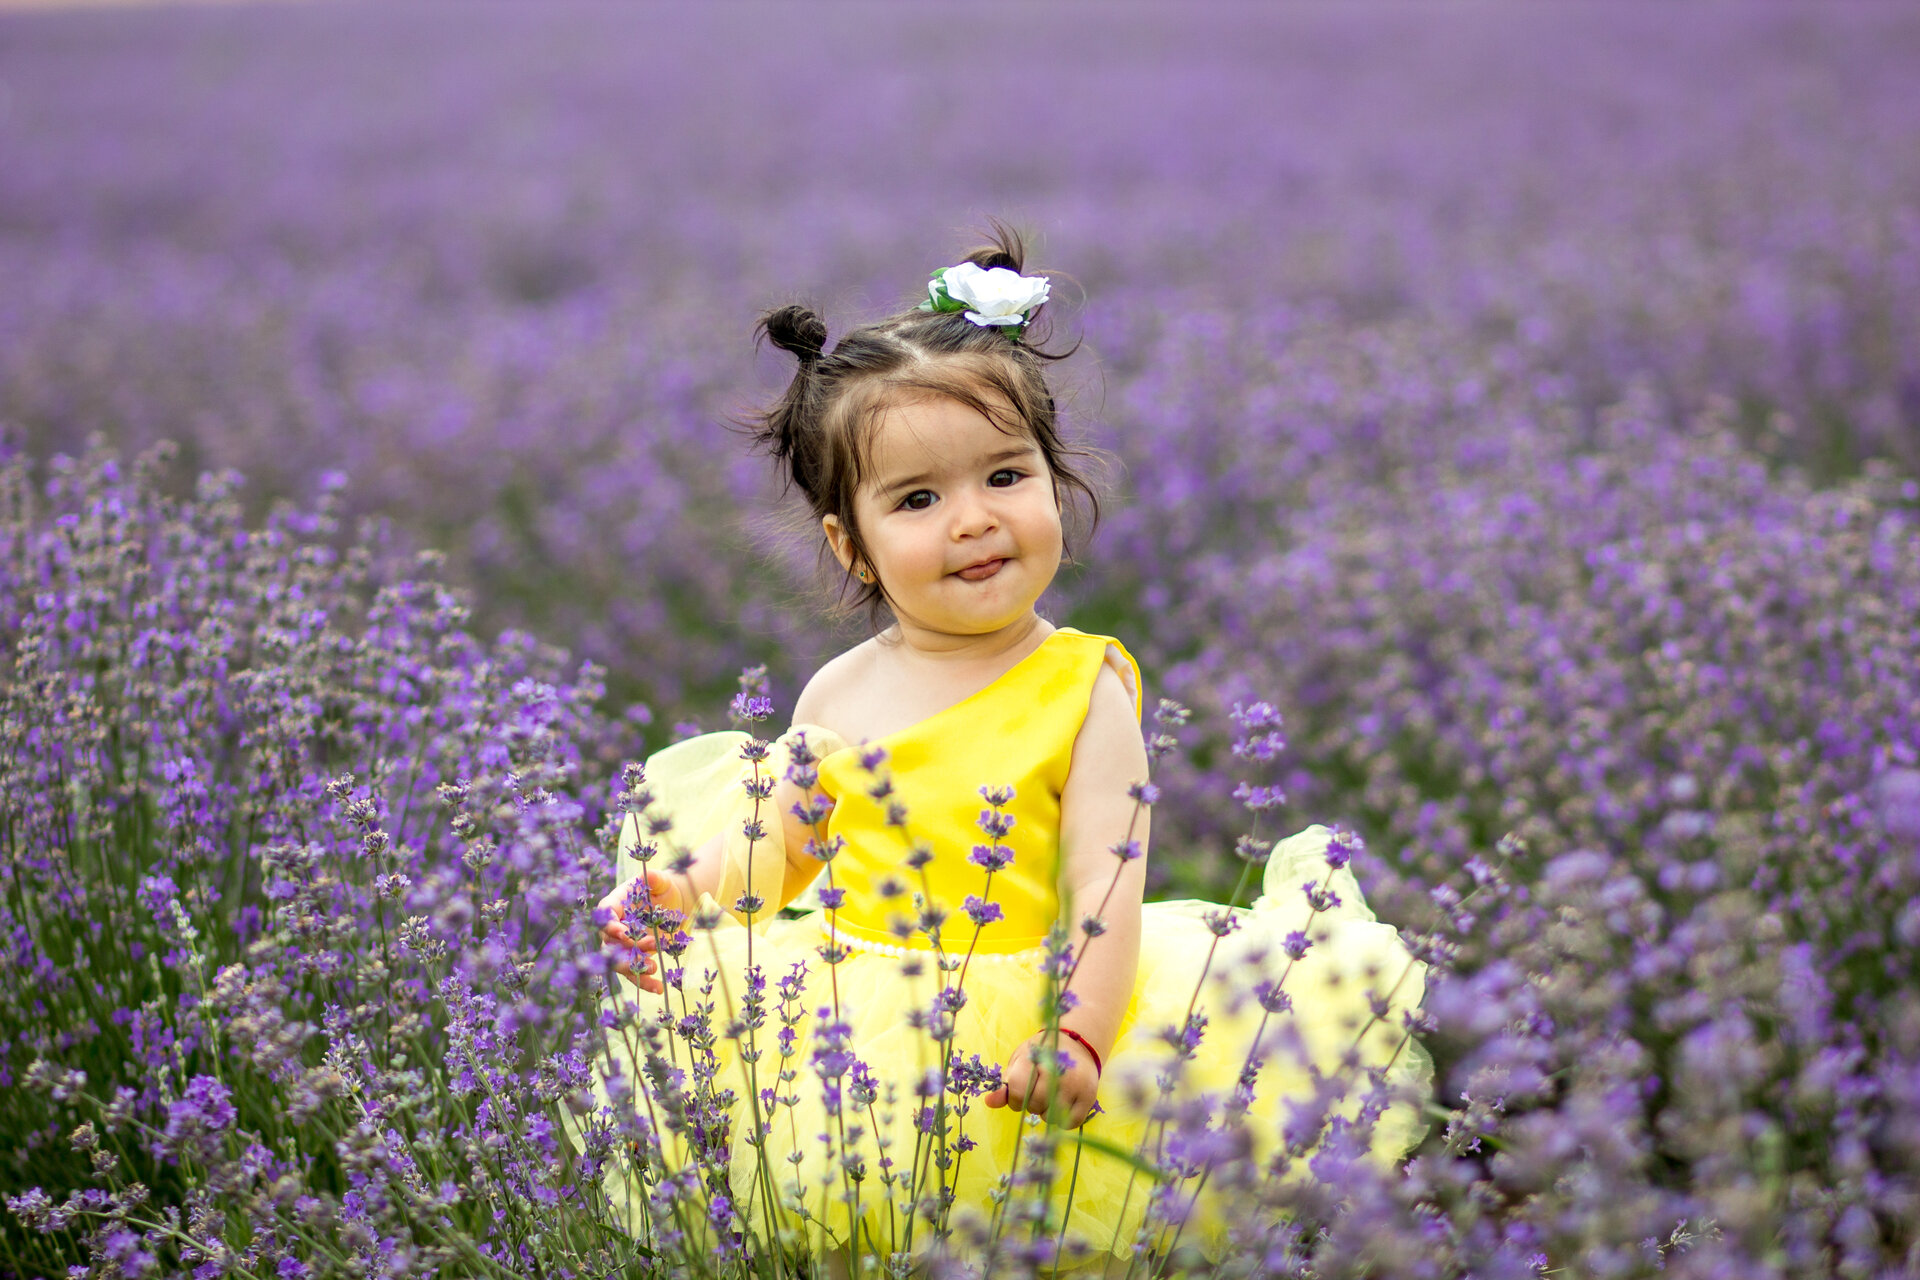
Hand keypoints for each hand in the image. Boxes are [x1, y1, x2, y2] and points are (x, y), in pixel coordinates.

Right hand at [595, 868, 682, 993]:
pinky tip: (658, 988)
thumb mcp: (661, 881)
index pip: (605, 916)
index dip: (610, 925)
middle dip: (628, 947)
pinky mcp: (634, 958)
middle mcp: (614, 927)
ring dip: (633, 967)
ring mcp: (622, 945)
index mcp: (615, 904)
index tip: (624, 932)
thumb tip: (649, 876)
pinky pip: (634, 974)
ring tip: (653, 968)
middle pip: (610, 942)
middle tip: (651, 945)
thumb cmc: (663, 889)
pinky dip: (644, 982)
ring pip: (618, 962)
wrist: (673, 904)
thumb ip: (655, 878)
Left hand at [983, 1032, 1100, 1128]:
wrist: (1078, 1044)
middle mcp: (1057, 1069)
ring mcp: (1075, 1083)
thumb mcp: (1021, 1061)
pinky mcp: (1089, 1096)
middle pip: (1034, 1104)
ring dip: (1046, 1112)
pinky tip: (1063, 1103)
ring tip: (1051, 1095)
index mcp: (1036, 1056)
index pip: (1017, 1088)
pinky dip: (1062, 1120)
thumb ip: (1006, 1083)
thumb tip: (989, 1102)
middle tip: (1038, 1091)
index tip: (1019, 1094)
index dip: (1014, 1098)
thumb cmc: (1043, 1055)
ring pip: (1050, 1116)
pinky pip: (1069, 1123)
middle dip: (1031, 1104)